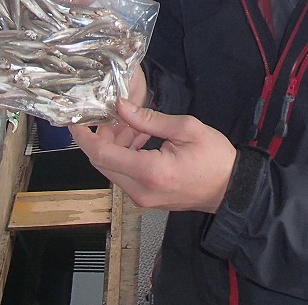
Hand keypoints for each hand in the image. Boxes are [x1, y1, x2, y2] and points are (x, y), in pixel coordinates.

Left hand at [71, 99, 236, 213]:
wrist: (231, 189)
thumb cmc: (215, 158)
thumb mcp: (186, 128)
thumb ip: (149, 119)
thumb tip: (121, 107)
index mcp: (150, 172)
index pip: (102, 155)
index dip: (84, 137)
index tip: (76, 120)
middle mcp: (140, 190)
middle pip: (102, 163)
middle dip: (102, 137)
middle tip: (114, 115)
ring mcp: (142, 198)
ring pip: (113, 169)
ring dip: (115, 146)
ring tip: (133, 124)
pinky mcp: (145, 199)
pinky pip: (125, 176)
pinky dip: (125, 156)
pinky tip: (141, 139)